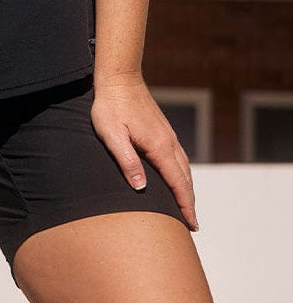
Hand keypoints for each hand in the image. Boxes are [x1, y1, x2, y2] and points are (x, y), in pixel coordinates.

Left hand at [91, 75, 197, 230]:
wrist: (119, 77)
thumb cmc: (111, 106)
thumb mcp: (113, 136)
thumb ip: (127, 161)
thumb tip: (141, 188)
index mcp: (159, 146)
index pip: (177, 183)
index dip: (185, 205)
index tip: (192, 225)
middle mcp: (168, 141)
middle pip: (185, 178)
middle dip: (190, 201)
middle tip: (192, 224)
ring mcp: (167, 134)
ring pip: (184, 167)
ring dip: (187, 188)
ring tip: (186, 206)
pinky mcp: (161, 129)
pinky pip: (178, 157)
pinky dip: (182, 173)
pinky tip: (176, 177)